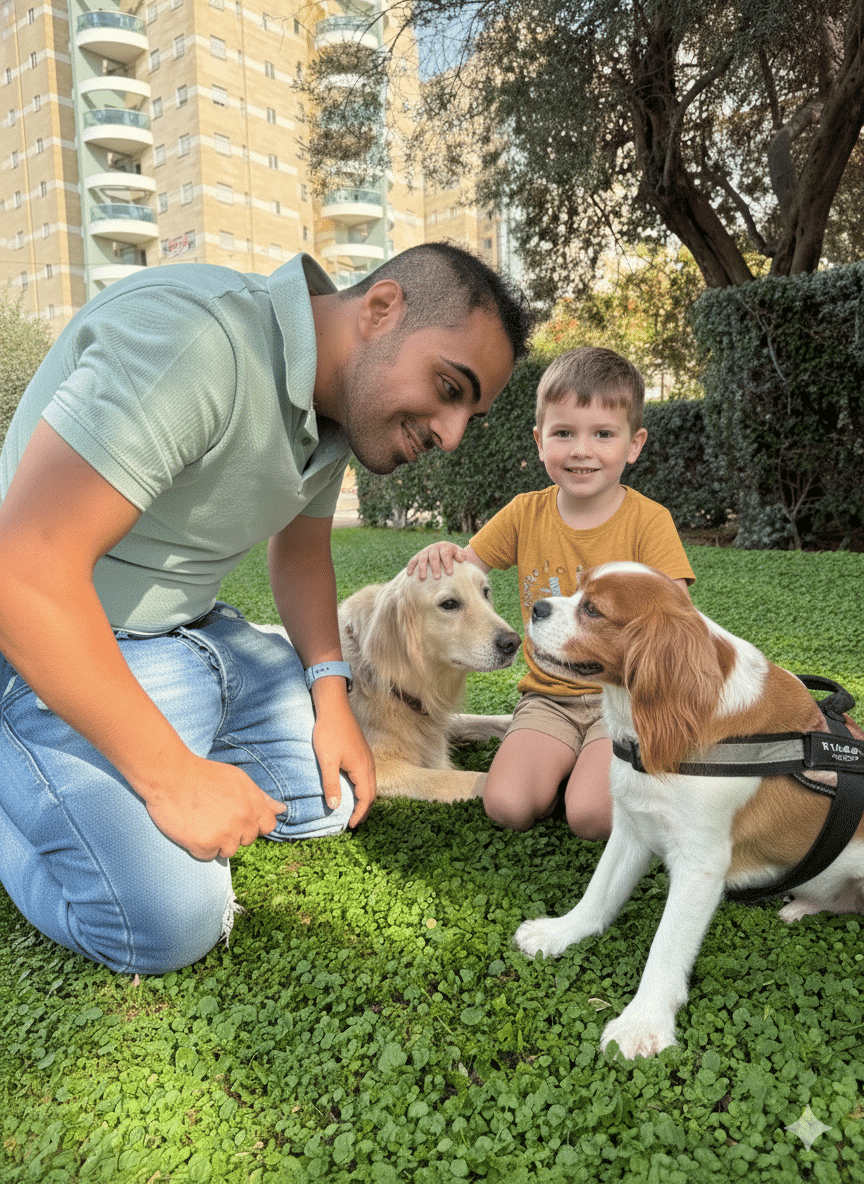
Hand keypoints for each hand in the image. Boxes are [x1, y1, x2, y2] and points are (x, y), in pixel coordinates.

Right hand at [143, 756, 284, 860]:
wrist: (172, 776)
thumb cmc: (204, 775)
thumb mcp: (238, 779)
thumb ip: (261, 797)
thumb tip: (282, 810)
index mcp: (254, 804)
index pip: (268, 826)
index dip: (254, 823)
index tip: (238, 818)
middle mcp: (244, 821)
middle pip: (247, 840)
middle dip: (234, 832)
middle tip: (214, 814)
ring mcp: (226, 835)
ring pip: (228, 850)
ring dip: (217, 841)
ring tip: (201, 820)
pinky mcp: (206, 846)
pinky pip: (208, 855)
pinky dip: (199, 846)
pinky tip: (191, 828)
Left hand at [311, 682, 376, 827]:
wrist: (334, 707)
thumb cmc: (329, 732)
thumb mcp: (327, 760)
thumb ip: (331, 784)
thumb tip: (335, 807)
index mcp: (362, 768)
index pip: (365, 798)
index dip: (359, 814)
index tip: (350, 826)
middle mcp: (368, 764)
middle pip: (371, 793)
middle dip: (364, 810)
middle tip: (353, 823)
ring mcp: (366, 757)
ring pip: (370, 784)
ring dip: (364, 799)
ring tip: (354, 810)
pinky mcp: (362, 752)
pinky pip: (367, 776)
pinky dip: (362, 788)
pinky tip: (353, 789)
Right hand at [406, 542, 465, 579]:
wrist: (446, 551)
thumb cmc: (454, 556)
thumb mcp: (460, 554)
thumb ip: (461, 556)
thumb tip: (461, 559)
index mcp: (445, 546)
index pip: (445, 553)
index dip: (447, 563)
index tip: (450, 573)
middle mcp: (434, 547)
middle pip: (433, 556)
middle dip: (435, 567)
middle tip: (437, 578)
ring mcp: (425, 551)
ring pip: (422, 558)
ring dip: (422, 568)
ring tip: (423, 578)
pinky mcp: (418, 555)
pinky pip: (413, 560)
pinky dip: (411, 567)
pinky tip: (409, 575)